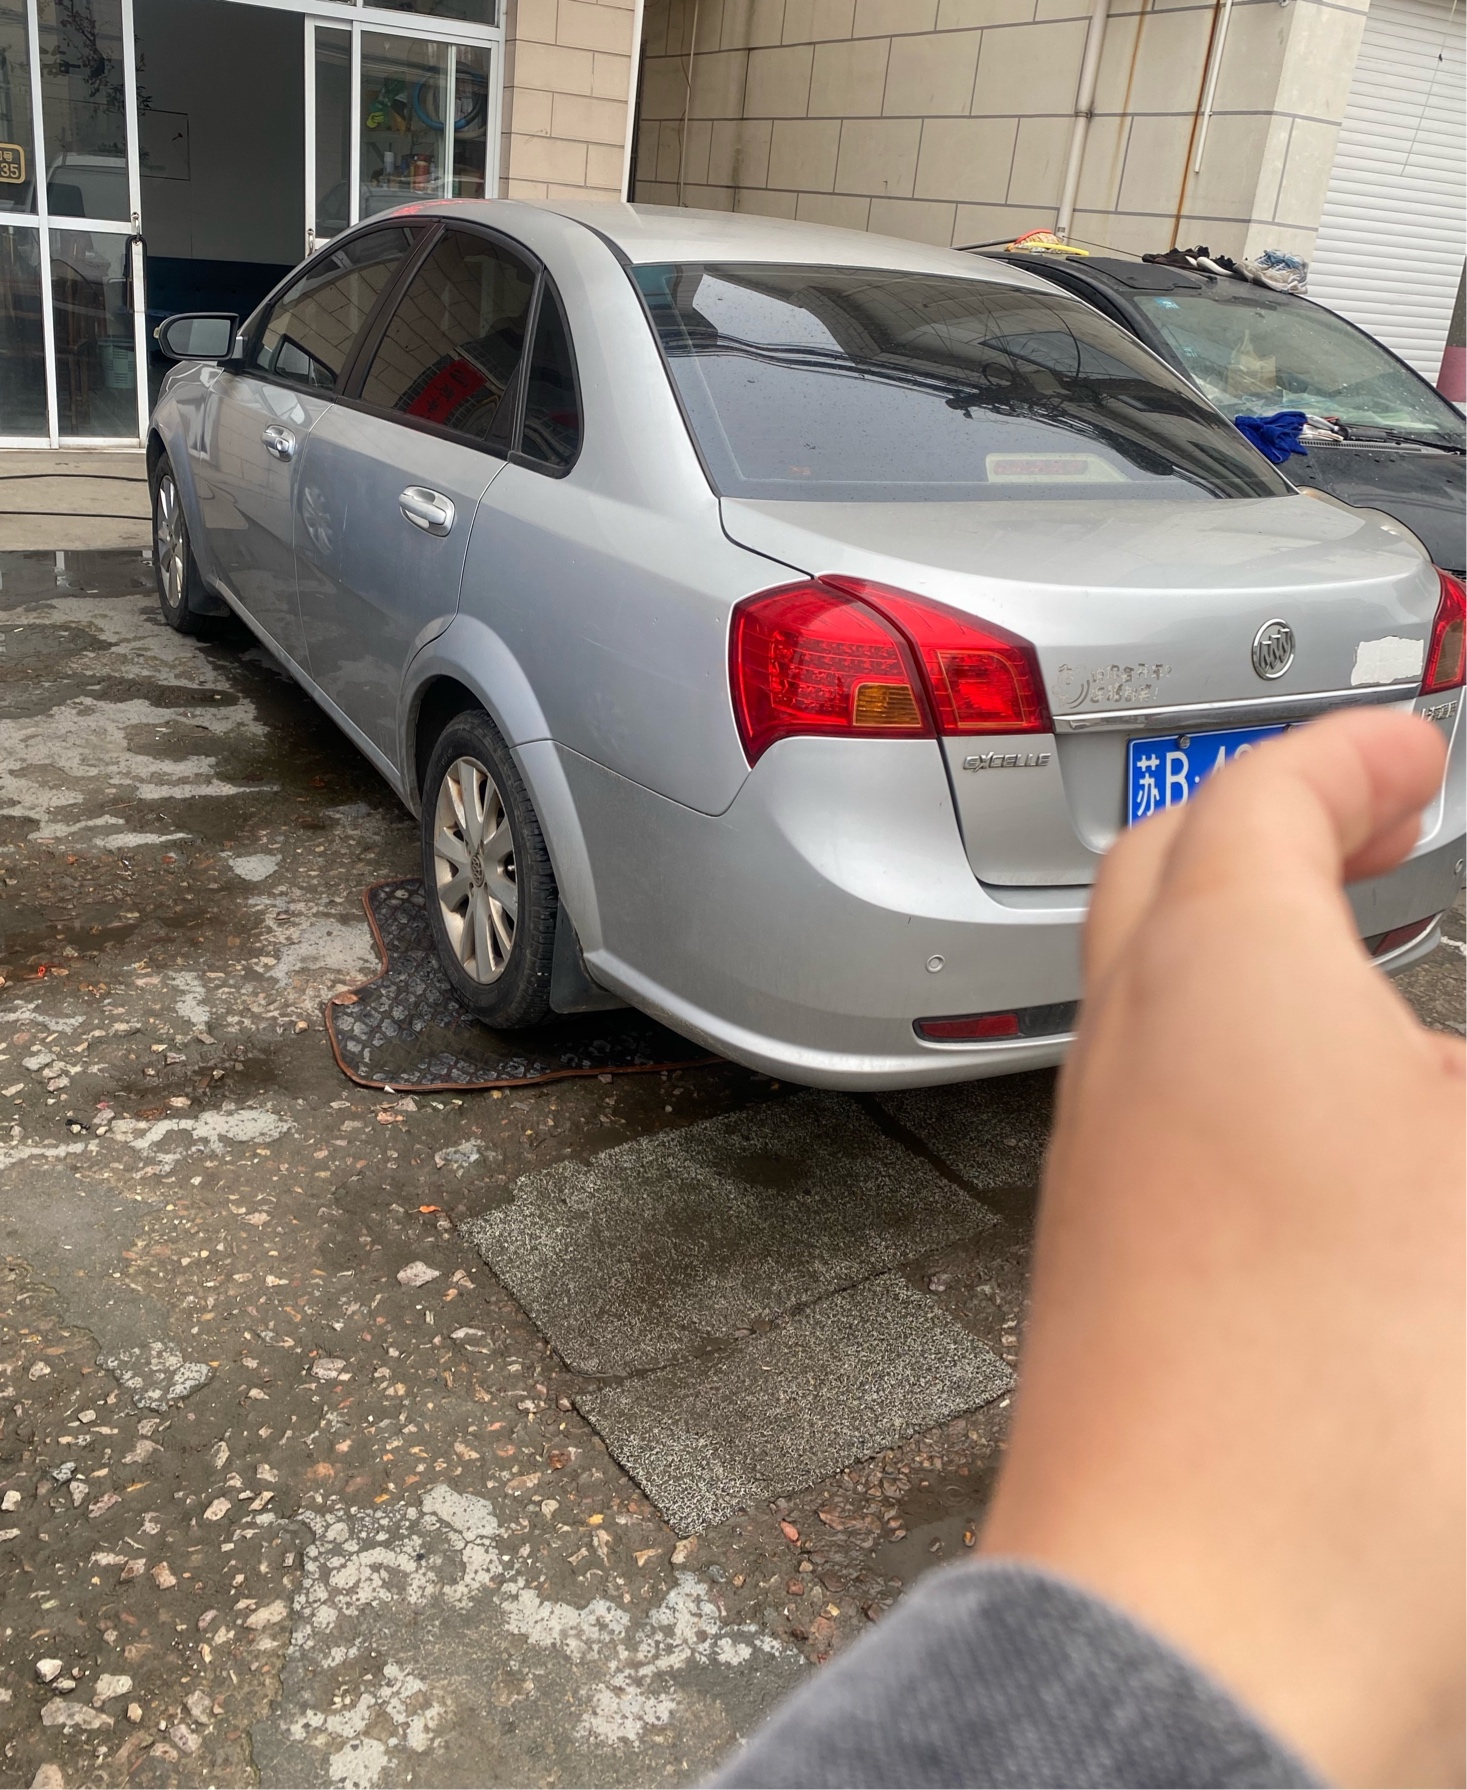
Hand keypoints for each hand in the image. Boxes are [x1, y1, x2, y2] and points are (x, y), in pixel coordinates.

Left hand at [980, 708, 1463, 1786]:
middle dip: (1272, 822)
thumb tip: (1425, 1060)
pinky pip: (1163, 1108)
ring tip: (1374, 972)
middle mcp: (1126, 1050)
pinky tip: (1334, 1140)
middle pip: (1168, 873)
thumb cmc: (1344, 1393)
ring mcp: (1099, 1157)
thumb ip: (1448, 1061)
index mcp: (1218, 973)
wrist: (1202, 1614)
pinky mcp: (1104, 1261)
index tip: (1406, 747)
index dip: (1345, 753)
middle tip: (1370, 822)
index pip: (1257, 796)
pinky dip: (1243, 1068)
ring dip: (1255, 948)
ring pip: (1155, 994)